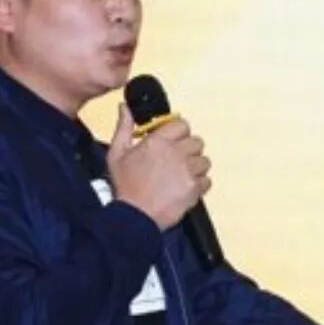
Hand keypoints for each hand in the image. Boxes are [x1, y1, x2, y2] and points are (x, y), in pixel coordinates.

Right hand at [106, 103, 211, 229]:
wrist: (133, 217)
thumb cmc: (124, 187)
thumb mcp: (116, 154)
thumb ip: (123, 127)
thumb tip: (124, 108)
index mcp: (157, 141)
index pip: (182, 125)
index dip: (178, 133)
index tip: (172, 142)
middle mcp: (175, 152)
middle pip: (197, 142)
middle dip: (188, 150)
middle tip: (176, 161)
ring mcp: (187, 170)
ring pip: (204, 161)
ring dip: (195, 168)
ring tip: (180, 176)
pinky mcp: (194, 188)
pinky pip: (207, 181)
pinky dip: (198, 185)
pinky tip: (184, 189)